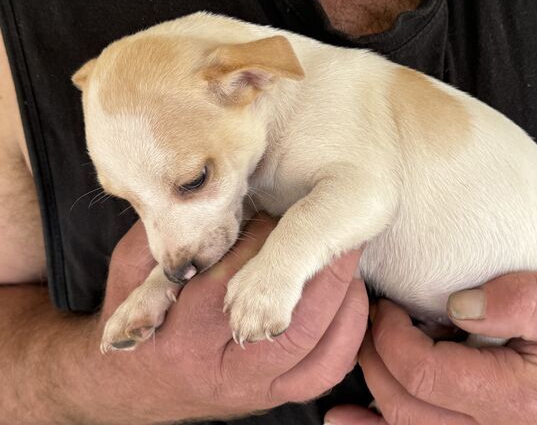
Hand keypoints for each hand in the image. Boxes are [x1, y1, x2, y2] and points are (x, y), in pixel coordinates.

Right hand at [93, 214, 367, 422]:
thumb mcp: (135, 266)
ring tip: (347, 256)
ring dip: (340, 298)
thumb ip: (169, 232)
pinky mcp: (276, 393)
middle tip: (338, 227)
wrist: (135, 386)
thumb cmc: (138, 312)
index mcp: (181, 327)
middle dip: (317, 270)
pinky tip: (352, 295)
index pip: (236, 276)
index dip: (266, 237)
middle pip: (286, 320)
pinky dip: (347, 331)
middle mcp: (221, 364)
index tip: (287, 201)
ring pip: (314, 347)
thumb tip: (205, 192)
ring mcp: (253, 385)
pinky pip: (326, 369)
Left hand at [326, 273, 536, 424]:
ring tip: (355, 358)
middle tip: (373, 321)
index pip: (419, 372)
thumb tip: (458, 305)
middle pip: (401, 403)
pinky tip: (347, 421)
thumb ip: (525, 300)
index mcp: (511, 399)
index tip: (387, 307)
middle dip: (374, 357)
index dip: (389, 336)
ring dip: (370, 392)